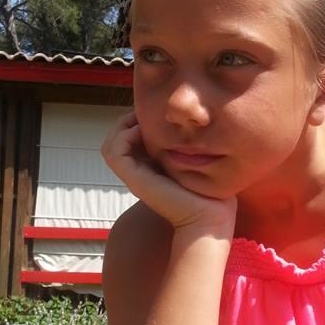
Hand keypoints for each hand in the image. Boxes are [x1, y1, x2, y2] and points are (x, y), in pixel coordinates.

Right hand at [101, 111, 235, 231]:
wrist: (210, 218)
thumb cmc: (213, 193)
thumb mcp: (201, 161)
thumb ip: (192, 145)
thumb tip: (196, 122)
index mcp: (154, 168)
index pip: (135, 138)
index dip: (140, 119)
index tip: (159, 108)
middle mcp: (141, 173)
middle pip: (119, 139)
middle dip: (130, 118)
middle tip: (148, 107)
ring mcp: (135, 177)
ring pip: (112, 144)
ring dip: (123, 124)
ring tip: (142, 116)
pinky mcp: (134, 180)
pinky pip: (114, 151)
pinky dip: (123, 135)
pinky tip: (143, 129)